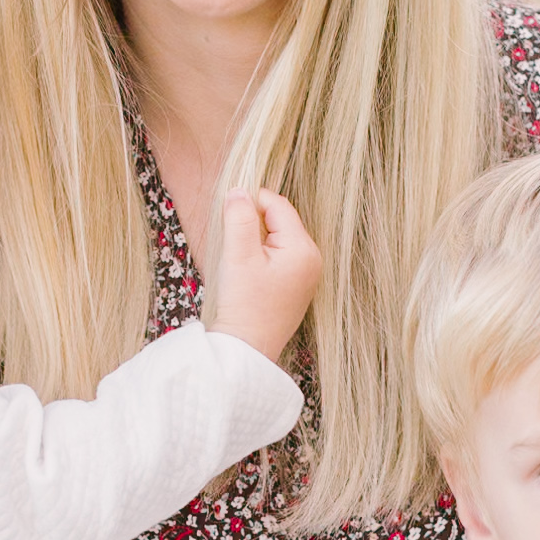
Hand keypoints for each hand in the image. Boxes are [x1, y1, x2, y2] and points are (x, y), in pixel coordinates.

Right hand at [209, 187, 320, 362]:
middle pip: (281, 221)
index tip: (228, 209)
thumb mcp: (239, 256)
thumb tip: (239, 191)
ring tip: (239, 260)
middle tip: (231, 238)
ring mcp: (306, 275)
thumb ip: (240, 218)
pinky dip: (261, 255)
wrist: (246, 349)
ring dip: (256, 239)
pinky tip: (247, 273)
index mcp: (303, 249)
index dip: (252, 201)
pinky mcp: (296, 287)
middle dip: (254, 221)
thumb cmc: (245, 305)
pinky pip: (279, 256)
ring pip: (278, 238)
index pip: (279, 206)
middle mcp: (312, 260)